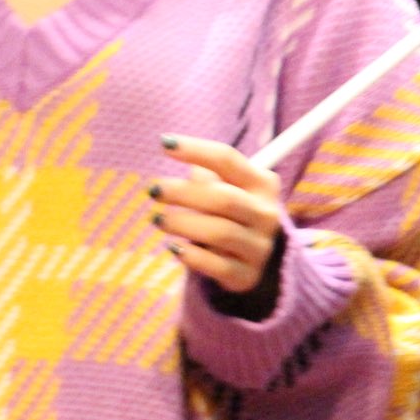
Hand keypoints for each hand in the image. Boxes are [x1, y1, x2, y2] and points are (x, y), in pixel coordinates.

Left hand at [149, 134, 283, 294]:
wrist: (256, 259)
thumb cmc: (231, 212)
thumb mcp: (227, 187)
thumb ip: (205, 174)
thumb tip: (173, 150)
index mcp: (262, 184)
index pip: (227, 159)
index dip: (195, 149)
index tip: (164, 143)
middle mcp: (266, 214)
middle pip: (223, 198)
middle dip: (183, 193)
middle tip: (154, 190)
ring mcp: (259, 247)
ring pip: (219, 233)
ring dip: (182, 224)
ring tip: (157, 220)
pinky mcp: (247, 276)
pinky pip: (217, 266)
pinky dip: (192, 257)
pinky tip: (175, 248)